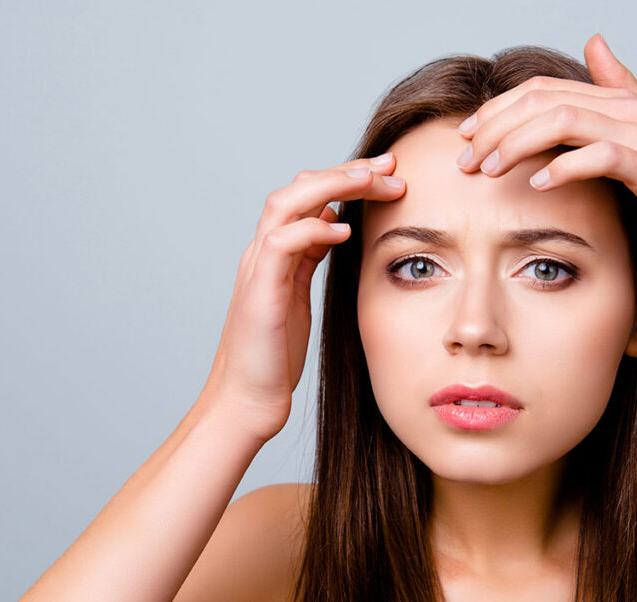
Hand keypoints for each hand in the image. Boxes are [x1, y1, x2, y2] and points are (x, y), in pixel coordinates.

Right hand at [198, 154, 405, 445]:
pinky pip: (281, 244)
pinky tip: (344, 229)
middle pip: (300, 188)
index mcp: (276, 253)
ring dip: (333, 185)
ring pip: (287, 203)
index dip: (347, 179)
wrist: (245, 401)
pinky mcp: (259, 292)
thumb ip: (311, 259)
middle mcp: (262, 253)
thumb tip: (334, 226)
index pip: (309, 196)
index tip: (390, 174)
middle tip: (391, 166)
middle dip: (347, 171)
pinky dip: (312, 229)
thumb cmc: (274, 357)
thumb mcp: (299, 297)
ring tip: (373, 181)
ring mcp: (257, 269)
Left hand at [455, 34, 636, 281]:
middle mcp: (630, 111)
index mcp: (620, 103)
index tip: (465, 136)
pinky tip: (535, 184)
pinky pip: (599, 157)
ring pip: (563, 121)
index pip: (543, 91)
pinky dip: (562, 167)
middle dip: (494, 127)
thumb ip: (618, 90)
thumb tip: (595, 43)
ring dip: (515, 144)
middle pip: (544, 101)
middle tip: (463, 159)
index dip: (498, 109)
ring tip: (487, 170)